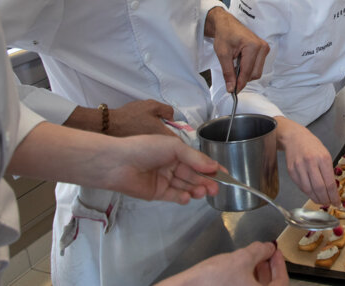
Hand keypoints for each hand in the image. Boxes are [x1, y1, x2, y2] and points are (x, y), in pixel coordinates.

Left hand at [100, 134, 219, 203]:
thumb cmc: (146, 148)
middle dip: (206, 181)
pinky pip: (174, 196)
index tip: (226, 175)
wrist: (118, 162)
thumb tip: (214, 166)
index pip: (198, 160)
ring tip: (204, 192)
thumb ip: (195, 158)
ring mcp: (165, 180)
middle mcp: (171, 165)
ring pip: (186, 186)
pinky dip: (182, 197)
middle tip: (216, 188)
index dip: (212, 167)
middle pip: (194, 175)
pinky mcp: (157, 193)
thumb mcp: (174, 147)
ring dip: (196, 189)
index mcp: (176, 151)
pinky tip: (188, 197)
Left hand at [109, 99, 175, 136]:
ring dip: (149, 126)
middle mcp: (146, 103)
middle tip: (157, 135)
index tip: (168, 132)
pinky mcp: (126, 113)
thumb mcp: (154, 131)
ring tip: (145, 136)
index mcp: (155, 105)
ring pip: (149, 117)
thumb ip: (169, 134)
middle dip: (160, 125)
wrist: (108, 125)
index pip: (170, 112)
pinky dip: (139, 126)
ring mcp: (135, 107)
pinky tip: (135, 135)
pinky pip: (138, 119)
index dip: (172, 123)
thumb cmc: (132, 126)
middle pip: (160, 114)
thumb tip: (178, 140)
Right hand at [158, 241, 287, 285]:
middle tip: (266, 253)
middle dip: (268, 268)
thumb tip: (268, 248)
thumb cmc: (212, 280)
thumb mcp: (241, 258)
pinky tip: (240, 270)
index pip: (281, 282)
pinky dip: (246, 281)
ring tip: (253, 259)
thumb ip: (260, 251)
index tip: (276, 252)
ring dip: (258, 275)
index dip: (280, 264)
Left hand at [206, 7, 269, 92]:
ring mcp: (264, 48)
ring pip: (257, 72)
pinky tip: (240, 62)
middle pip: (255, 74)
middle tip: (230, 75)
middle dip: (243, 78)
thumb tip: (231, 88)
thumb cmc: (224, 35)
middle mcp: (262, 47)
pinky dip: (248, 69)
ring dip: (246, 73)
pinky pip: (258, 66)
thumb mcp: (223, 55)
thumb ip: (228, 73)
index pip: (248, 71)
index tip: (233, 91)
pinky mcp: (264, 50)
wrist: (227, 25)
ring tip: (235, 64)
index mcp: (253, 46)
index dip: (240, 83)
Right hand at [275, 117, 339, 205]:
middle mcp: (311, 163)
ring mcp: (299, 167)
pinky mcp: (291, 171)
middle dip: (326, 199)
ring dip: (316, 199)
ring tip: (321, 201)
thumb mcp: (325, 154)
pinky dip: (308, 193)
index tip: (337, 202)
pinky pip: (301, 187)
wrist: (295, 137)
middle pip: (319, 188)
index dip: (334, 196)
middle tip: (329, 203)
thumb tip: (332, 189)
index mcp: (323, 158)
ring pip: (309, 190)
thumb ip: (328, 171)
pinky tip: (312, 194)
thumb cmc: (312, 146)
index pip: (329, 183)